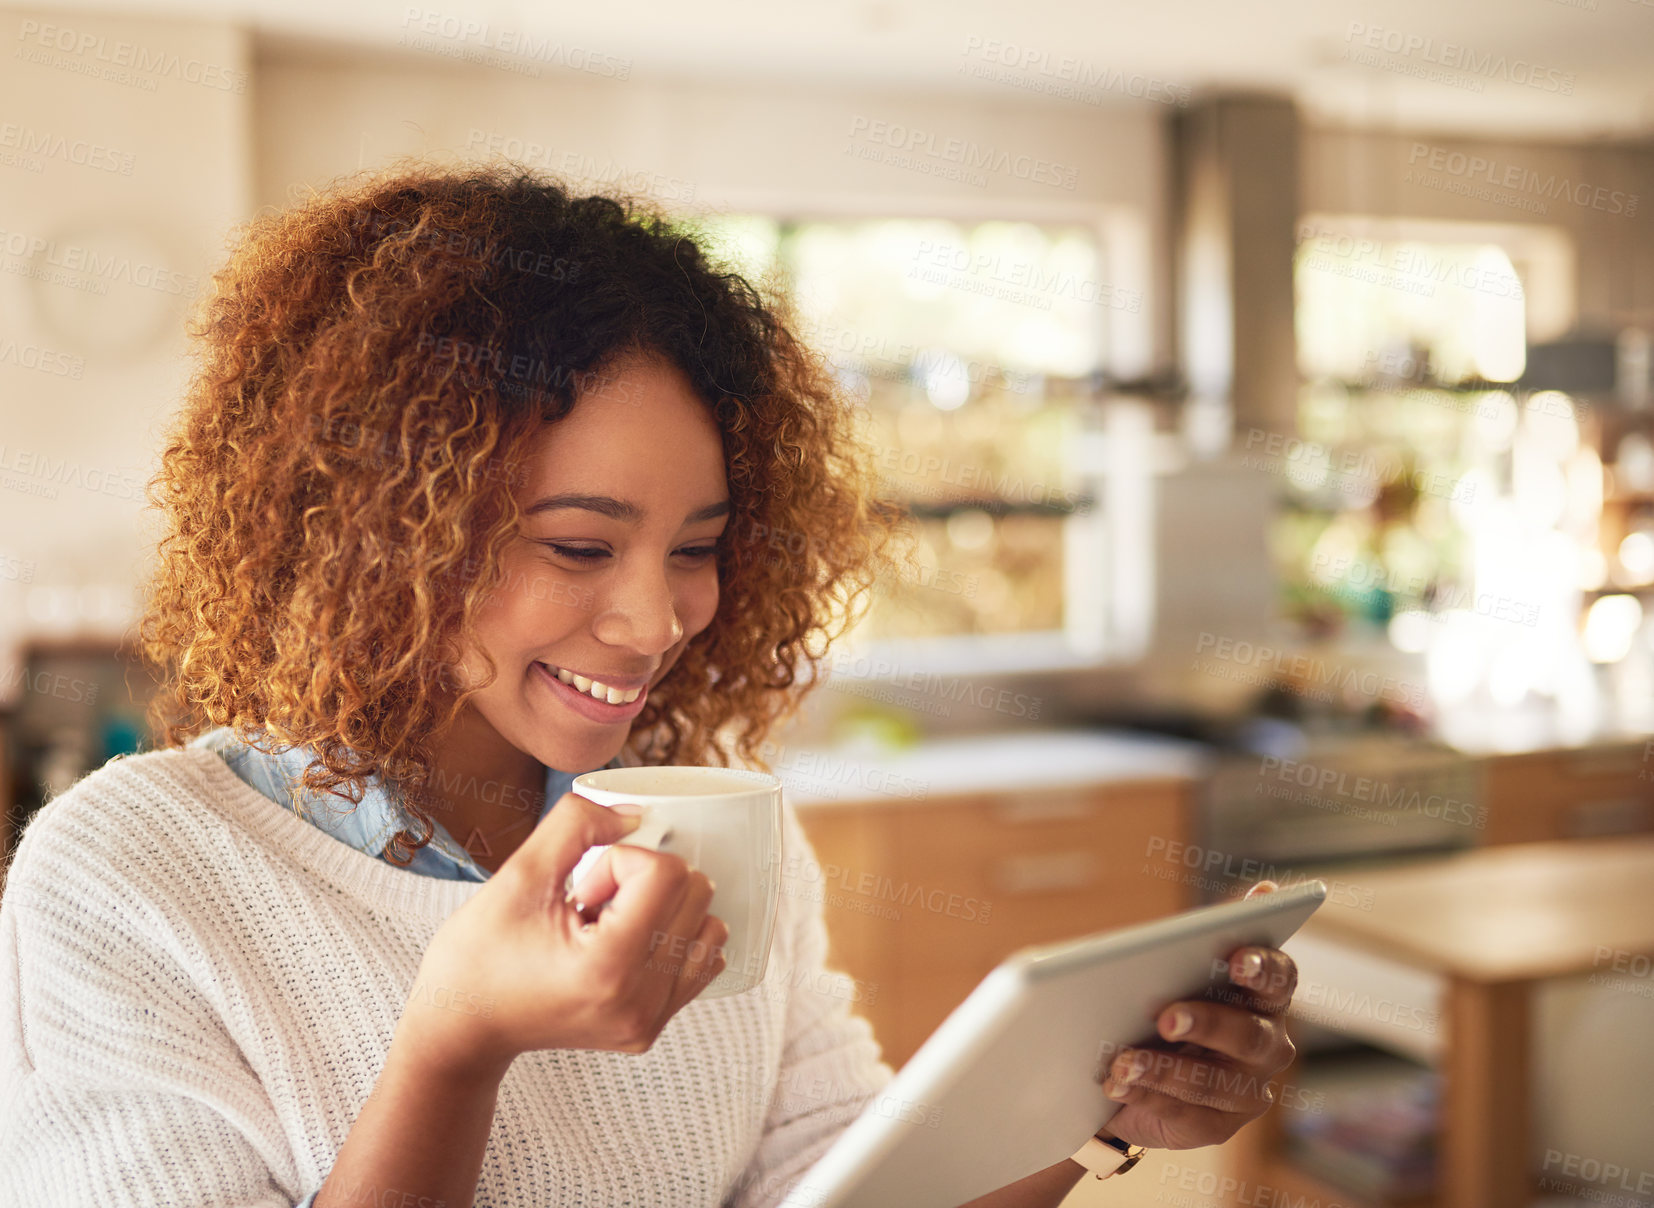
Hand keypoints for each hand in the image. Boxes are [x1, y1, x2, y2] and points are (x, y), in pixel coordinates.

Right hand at [396, 792, 728, 1078]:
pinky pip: (703, 960)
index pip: (668, 873)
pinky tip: (623, 944)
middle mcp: (640, 1002)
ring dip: (661, 910)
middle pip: (697, 892)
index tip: (581, 888)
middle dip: (641, 883)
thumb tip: (637, 812)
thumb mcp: (518, 874)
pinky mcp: (653, 1029)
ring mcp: (650, 1021)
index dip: (622, 861)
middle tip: (589, 906)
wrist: (462, 1030)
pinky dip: (673, 938)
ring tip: (605, 928)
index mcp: (608, 967)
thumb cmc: (477, 955)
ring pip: (709, 924)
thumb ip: (578, 824)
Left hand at [1094, 881, 1298, 1149]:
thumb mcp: (1178, 963)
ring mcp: (1247, 1091)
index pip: (1281, 978)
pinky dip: (1146, 1096)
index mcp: (1264, 996)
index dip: (1264, 968)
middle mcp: (1268, 1044)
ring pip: (1215, 1083)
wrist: (1131, 1067)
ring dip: (1165, 1070)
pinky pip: (1184, 1114)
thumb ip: (1215, 933)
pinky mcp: (1216, 1126)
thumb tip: (1268, 891)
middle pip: (1251, 1035)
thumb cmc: (1161, 997)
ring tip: (1122, 1061)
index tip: (1235, 959)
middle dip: (1208, 1024)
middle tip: (1165, 1017)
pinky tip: (1116, 1084)